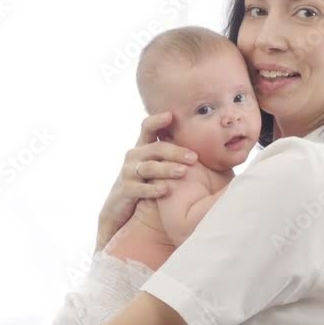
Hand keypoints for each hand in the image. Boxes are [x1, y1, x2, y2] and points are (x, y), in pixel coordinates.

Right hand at [96, 112, 197, 250]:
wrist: (120, 208)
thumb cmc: (146, 184)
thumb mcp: (157, 167)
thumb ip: (173, 157)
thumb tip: (203, 152)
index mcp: (144, 147)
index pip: (148, 127)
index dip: (157, 120)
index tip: (170, 115)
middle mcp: (134, 156)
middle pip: (156, 148)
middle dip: (176, 152)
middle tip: (194, 157)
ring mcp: (128, 173)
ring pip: (150, 168)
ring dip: (168, 169)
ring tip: (183, 172)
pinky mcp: (125, 190)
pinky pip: (140, 188)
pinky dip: (153, 189)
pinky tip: (165, 190)